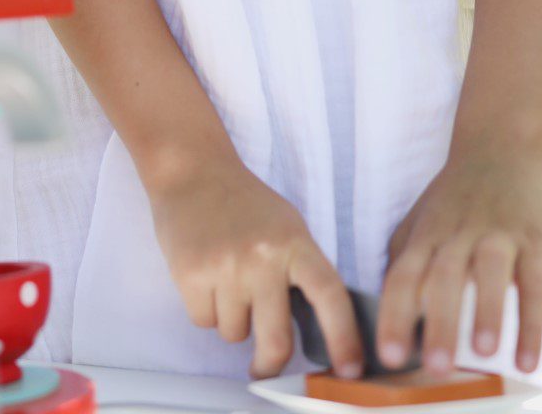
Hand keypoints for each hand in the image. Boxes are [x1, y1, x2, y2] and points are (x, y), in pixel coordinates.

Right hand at [148, 156, 364, 380]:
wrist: (192, 171)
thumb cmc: (244, 203)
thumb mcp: (286, 226)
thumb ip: (302, 270)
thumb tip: (318, 328)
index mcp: (294, 242)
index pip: (329, 295)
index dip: (344, 337)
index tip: (350, 370)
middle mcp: (262, 256)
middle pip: (276, 339)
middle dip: (271, 364)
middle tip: (265, 368)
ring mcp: (225, 266)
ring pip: (234, 333)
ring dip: (231, 320)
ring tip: (225, 283)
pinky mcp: (190, 273)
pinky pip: (204, 321)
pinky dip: (205, 309)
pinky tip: (204, 278)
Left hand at [376, 143, 541, 376]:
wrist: (500, 148)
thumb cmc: (454, 199)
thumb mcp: (420, 221)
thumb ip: (403, 259)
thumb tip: (382, 310)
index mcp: (426, 235)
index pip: (404, 276)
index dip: (394, 315)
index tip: (387, 356)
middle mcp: (457, 234)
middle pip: (443, 278)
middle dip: (440, 324)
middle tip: (436, 368)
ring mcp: (497, 235)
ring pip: (489, 274)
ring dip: (487, 314)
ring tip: (485, 355)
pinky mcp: (535, 240)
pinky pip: (534, 282)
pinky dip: (533, 321)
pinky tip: (530, 357)